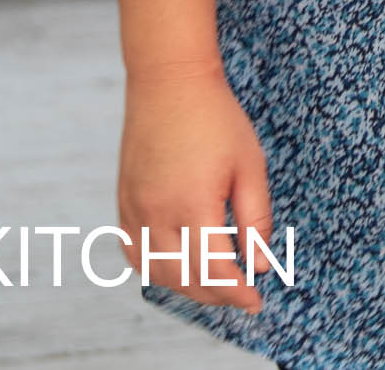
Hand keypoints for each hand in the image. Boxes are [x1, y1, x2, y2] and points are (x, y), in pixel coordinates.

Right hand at [115, 59, 272, 314]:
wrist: (168, 83)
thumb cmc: (216, 119)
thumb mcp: (250, 165)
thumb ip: (255, 218)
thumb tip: (261, 264)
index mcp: (192, 205)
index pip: (215, 270)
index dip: (237, 293)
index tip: (256, 301)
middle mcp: (156, 214)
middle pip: (185, 278)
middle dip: (216, 296)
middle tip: (242, 299)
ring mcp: (134, 210)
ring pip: (157, 272)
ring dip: (187, 288)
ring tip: (216, 287)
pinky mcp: (123, 203)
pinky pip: (134, 253)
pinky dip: (156, 270)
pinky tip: (177, 269)